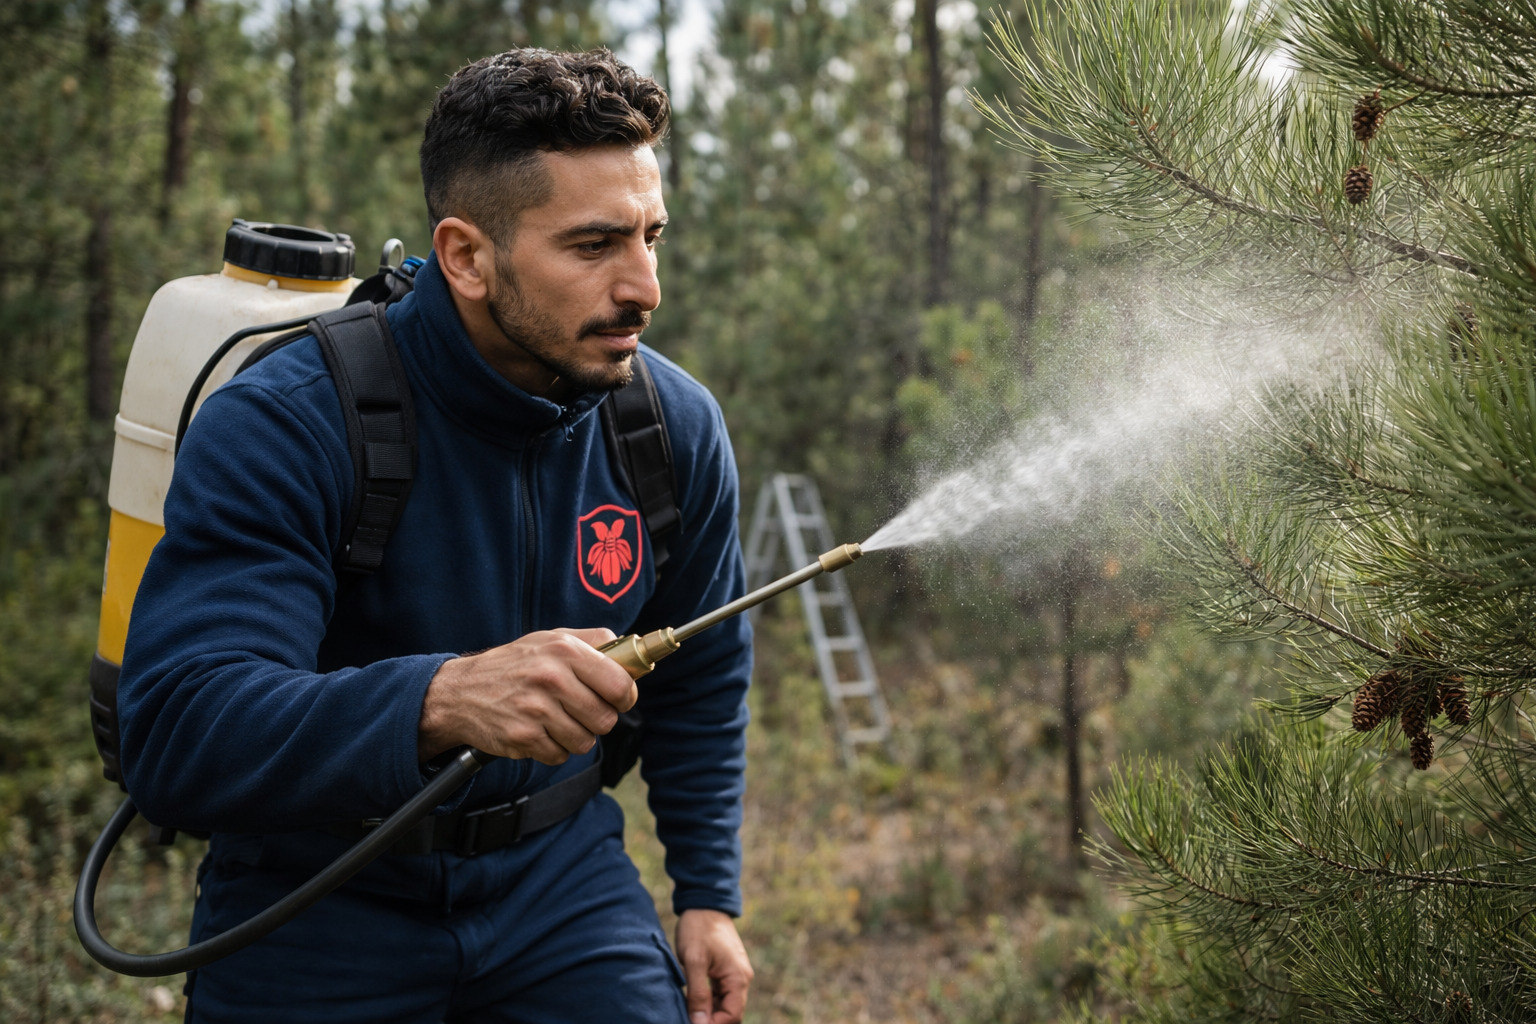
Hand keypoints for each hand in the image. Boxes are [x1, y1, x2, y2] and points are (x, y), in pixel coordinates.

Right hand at [417, 628, 637, 761]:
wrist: (461, 691)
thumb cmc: (514, 664)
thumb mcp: (551, 638)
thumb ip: (593, 642)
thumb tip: (633, 653)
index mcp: (564, 651)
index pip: (620, 684)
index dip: (625, 696)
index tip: (619, 699)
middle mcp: (551, 678)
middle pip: (606, 719)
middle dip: (599, 720)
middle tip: (582, 711)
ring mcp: (536, 710)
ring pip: (585, 742)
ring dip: (576, 736)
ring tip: (558, 720)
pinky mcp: (522, 737)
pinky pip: (559, 755)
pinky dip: (554, 749)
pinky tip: (539, 731)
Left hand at [675, 908, 752, 1023]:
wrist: (704, 903)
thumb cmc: (698, 929)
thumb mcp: (694, 961)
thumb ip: (698, 994)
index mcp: (738, 978)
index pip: (732, 1017)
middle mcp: (741, 979)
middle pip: (730, 1014)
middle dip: (710, 1021)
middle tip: (687, 1019)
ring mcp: (734, 975)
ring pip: (725, 1005)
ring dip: (708, 1013)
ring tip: (687, 1012)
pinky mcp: (726, 971)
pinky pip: (720, 995)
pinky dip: (708, 1002)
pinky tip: (692, 1002)